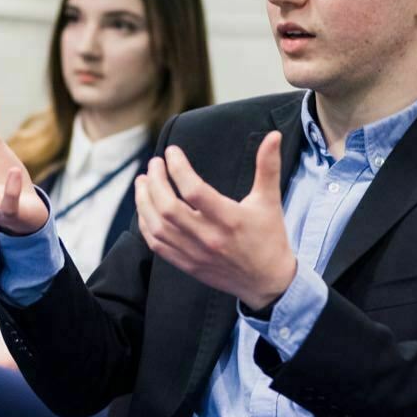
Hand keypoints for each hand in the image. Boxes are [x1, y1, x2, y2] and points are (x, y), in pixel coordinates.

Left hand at [135, 135, 295, 309]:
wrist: (268, 282)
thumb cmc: (269, 237)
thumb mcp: (269, 200)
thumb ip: (268, 166)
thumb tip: (273, 135)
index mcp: (230, 219)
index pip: (194, 190)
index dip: (178, 168)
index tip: (172, 152)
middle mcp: (209, 238)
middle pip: (168, 208)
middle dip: (155, 182)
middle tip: (154, 164)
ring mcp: (195, 253)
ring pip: (158, 227)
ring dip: (144, 201)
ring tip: (143, 181)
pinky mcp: (187, 264)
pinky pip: (157, 245)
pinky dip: (145, 225)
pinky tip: (145, 208)